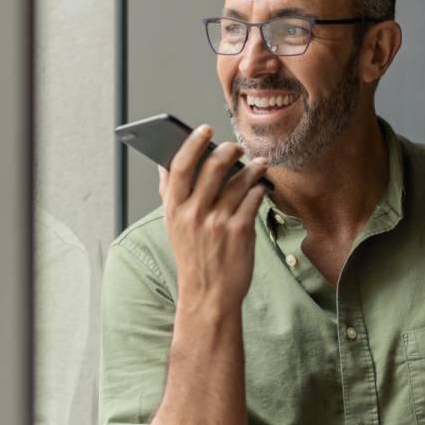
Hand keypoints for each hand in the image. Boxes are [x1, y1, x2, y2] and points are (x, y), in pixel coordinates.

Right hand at [157, 124, 268, 313]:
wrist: (208, 295)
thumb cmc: (193, 257)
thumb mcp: (173, 225)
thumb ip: (170, 194)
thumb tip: (164, 163)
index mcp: (174, 209)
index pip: (180, 166)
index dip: (192, 143)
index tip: (204, 129)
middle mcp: (194, 214)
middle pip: (212, 167)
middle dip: (228, 150)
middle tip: (237, 146)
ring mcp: (217, 222)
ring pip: (239, 181)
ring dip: (252, 168)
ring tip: (258, 164)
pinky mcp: (240, 232)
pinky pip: (253, 199)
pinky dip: (259, 189)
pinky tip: (260, 187)